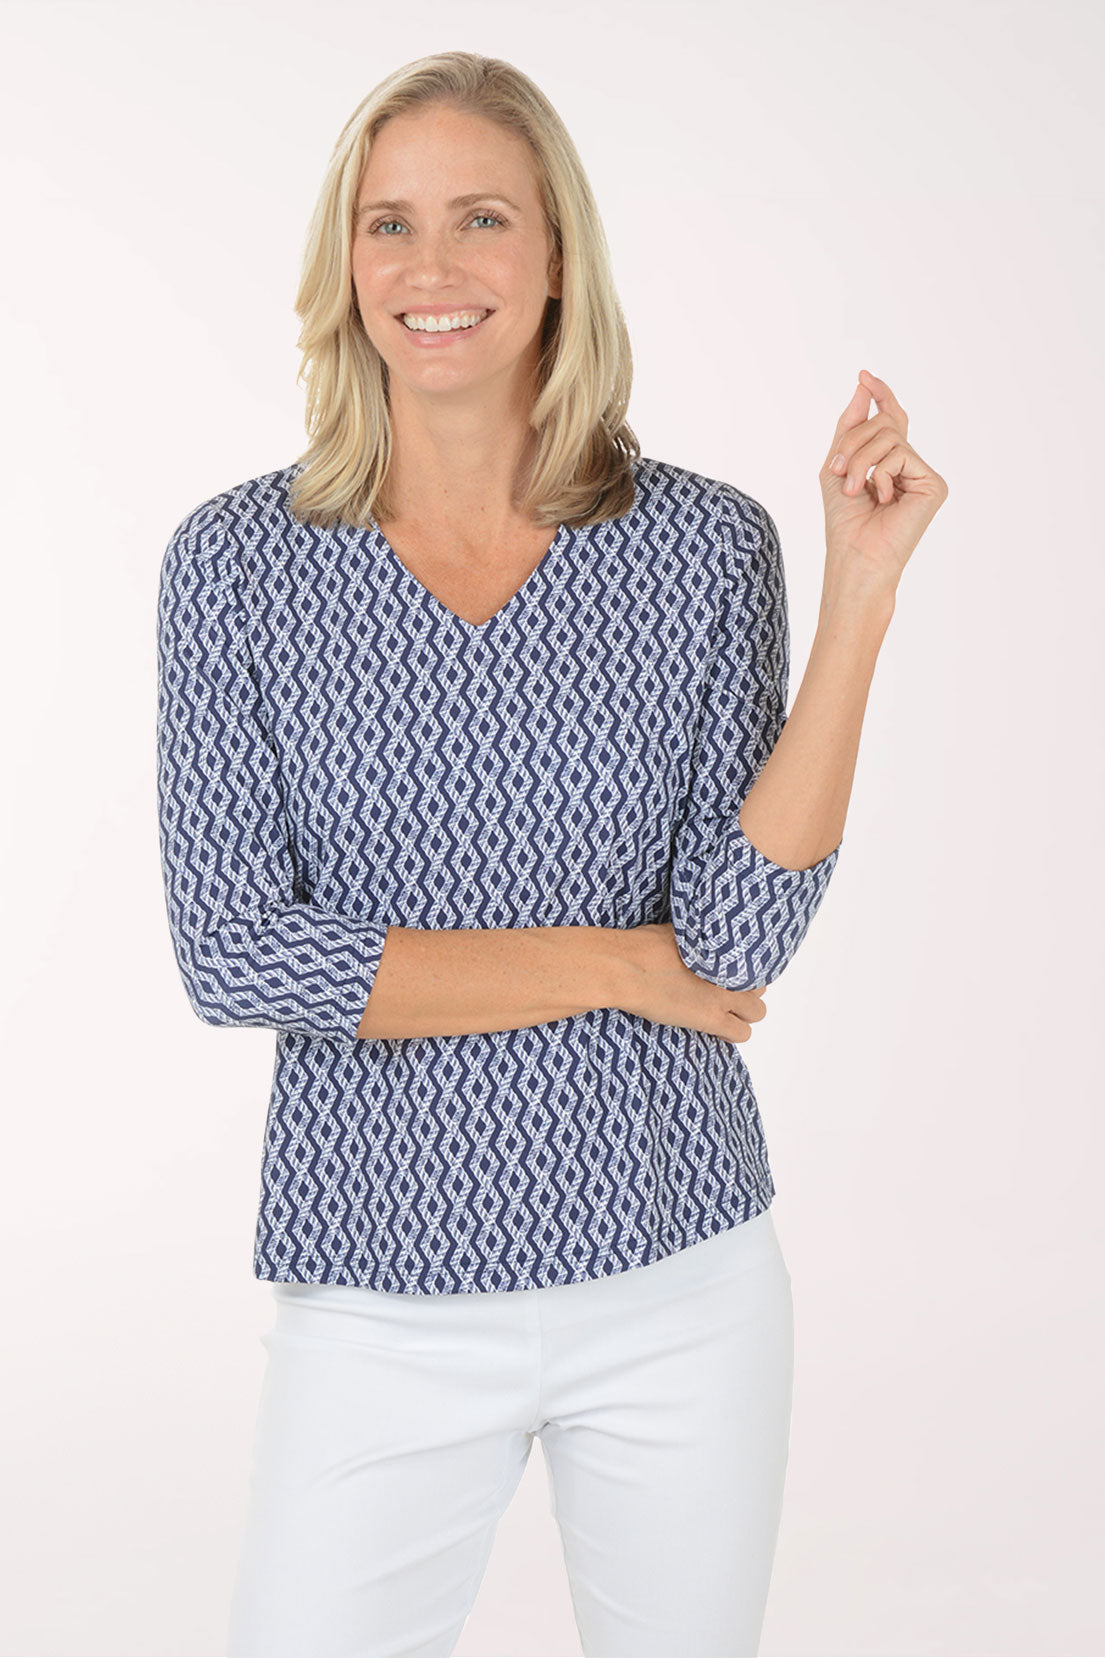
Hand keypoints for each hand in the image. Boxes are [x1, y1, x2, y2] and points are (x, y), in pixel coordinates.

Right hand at [618, 923, 767, 1044]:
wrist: (627, 968)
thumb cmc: (641, 946)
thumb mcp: (675, 932)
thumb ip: (695, 939)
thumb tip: (695, 940)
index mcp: (721, 949)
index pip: (752, 961)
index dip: (740, 971)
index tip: (729, 976)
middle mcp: (729, 972)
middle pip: (759, 986)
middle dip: (746, 991)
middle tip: (726, 994)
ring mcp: (723, 996)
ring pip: (757, 1012)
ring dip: (744, 1014)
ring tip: (724, 1014)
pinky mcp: (712, 1019)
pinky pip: (742, 1033)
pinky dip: (733, 1033)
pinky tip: (719, 1030)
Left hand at [820, 369, 948, 594]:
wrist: (854, 553)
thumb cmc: (844, 519)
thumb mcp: (837, 464)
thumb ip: (851, 425)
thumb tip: (864, 385)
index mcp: (889, 462)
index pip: (890, 419)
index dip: (880, 396)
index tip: (864, 376)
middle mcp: (910, 466)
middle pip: (884, 423)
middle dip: (852, 443)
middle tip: (837, 470)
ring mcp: (923, 474)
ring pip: (891, 436)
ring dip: (860, 460)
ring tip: (854, 488)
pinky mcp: (934, 484)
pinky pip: (902, 454)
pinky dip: (881, 474)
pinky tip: (883, 498)